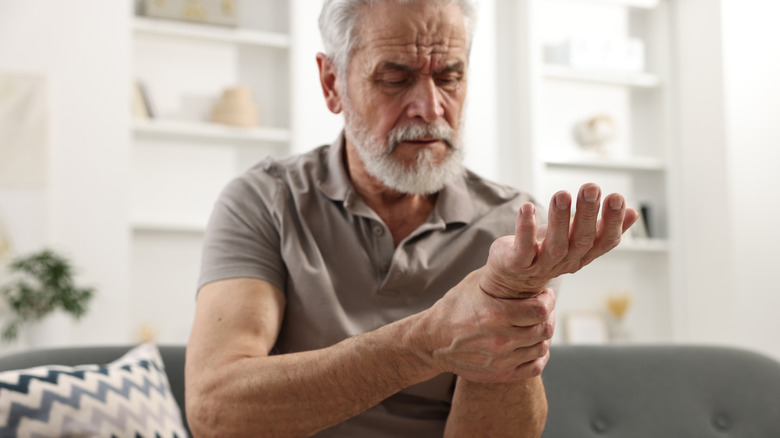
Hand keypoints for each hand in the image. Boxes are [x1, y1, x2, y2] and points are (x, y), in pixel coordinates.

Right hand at [426, 270, 554, 382]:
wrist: (432, 341)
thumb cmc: (454, 308)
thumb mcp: (474, 284)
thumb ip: (501, 275)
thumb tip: (524, 260)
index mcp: (495, 314)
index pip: (540, 310)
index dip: (548, 300)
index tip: (545, 295)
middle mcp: (500, 339)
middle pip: (544, 329)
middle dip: (548, 316)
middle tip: (544, 309)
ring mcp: (501, 360)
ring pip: (542, 348)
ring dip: (544, 335)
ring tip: (537, 325)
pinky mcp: (500, 373)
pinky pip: (534, 367)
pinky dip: (539, 355)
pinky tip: (532, 344)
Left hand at [480, 183, 637, 298]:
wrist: (512, 280)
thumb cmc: (547, 250)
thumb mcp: (577, 239)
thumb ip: (604, 228)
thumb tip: (634, 212)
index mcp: (584, 254)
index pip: (605, 240)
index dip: (613, 222)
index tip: (617, 197)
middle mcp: (566, 261)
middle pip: (582, 240)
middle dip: (588, 213)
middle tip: (591, 187)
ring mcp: (541, 265)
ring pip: (555, 244)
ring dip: (559, 219)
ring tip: (561, 193)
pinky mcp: (518, 264)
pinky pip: (523, 248)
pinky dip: (525, 228)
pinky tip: (527, 208)